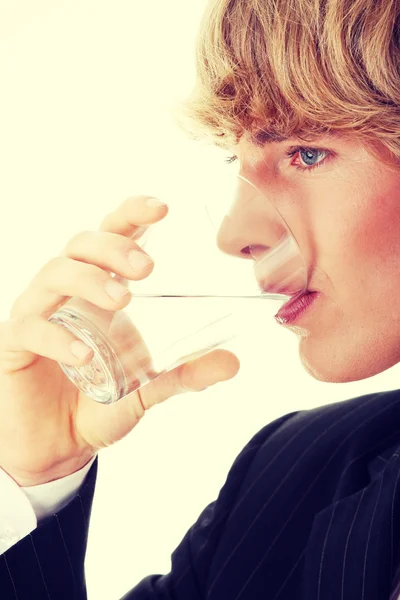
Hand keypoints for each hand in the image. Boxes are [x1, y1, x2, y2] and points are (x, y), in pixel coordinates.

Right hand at [0, 196, 239, 485]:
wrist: (59, 447)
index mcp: (99, 290)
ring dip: (88, 280)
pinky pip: (30, 328)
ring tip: (121, 300)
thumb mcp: (147, 388)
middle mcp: (68, 293)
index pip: (111, 237)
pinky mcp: (15, 345)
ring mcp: (38, 314)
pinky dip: (57, 337)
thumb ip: (184, 374)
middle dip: (113, 246)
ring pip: (54, 274)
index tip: (163, 208)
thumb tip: (233, 362)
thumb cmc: (97, 403)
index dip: (132, 214)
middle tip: (147, 267)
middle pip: (80, 244)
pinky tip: (83, 355)